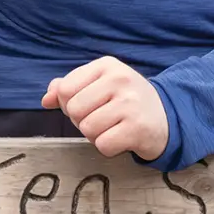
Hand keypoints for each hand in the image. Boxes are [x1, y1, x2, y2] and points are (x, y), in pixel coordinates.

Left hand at [41, 56, 168, 161]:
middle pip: (74, 110)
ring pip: (87, 129)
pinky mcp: (138, 128)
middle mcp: (120, 79)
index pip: (65, 89)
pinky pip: (102, 145)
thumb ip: (68, 88)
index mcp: (106, 65)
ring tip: (113, 127)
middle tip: (103, 119)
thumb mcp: (99, 85)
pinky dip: (108, 147)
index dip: (69, 104)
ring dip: (96, 135)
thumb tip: (45, 100)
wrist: (167, 118)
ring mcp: (130, 103)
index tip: (89, 106)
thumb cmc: (125, 101)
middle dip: (82, 121)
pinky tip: (122, 138)